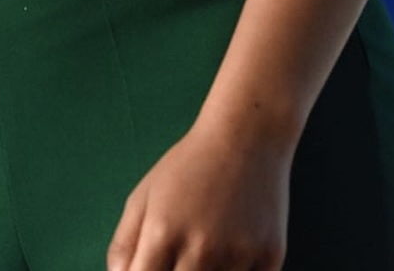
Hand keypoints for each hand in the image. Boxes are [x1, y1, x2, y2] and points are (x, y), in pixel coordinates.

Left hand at [106, 117, 290, 270]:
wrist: (247, 135)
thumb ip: (123, 246)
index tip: (152, 267)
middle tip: (180, 257)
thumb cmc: (190, 167)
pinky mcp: (270, 257)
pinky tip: (235, 251)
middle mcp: (199, 248)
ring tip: (208, 246)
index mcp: (162, 233)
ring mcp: (237, 256)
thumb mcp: (144, 196)